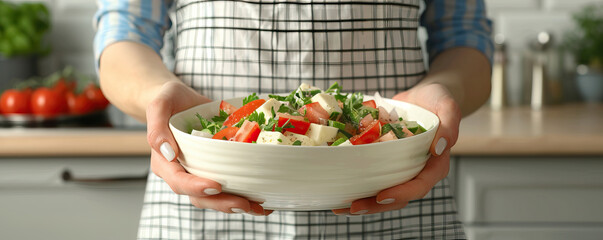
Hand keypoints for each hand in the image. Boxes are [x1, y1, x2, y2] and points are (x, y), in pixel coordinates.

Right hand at [146, 81, 271, 215]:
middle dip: (222, 203)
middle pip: (199, 196)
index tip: (216, 186)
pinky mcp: (216, 169)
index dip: (196, 187)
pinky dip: (246, 194)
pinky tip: (264, 200)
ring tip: (259, 207)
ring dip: (236, 204)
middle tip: (244, 204)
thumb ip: (157, 127)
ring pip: (215, 197)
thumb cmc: (169, 100)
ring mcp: (200, 173)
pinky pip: (229, 186)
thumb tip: (168, 152)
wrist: (180, 100)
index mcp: (165, 162)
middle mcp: (182, 173)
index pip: (178, 181)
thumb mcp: (160, 105)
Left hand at [332, 83, 460, 214]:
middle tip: (353, 207)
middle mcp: (417, 171)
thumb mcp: (448, 106)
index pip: (420, 185)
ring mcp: (400, 167)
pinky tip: (338, 189)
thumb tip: (439, 148)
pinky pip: (372, 176)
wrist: (424, 95)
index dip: (401, 193)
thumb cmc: (438, 99)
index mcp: (435, 164)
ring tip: (340, 207)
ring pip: (383, 191)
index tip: (382, 196)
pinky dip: (356, 184)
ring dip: (363, 201)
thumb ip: (450, 125)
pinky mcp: (386, 161)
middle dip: (375, 205)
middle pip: (398, 196)